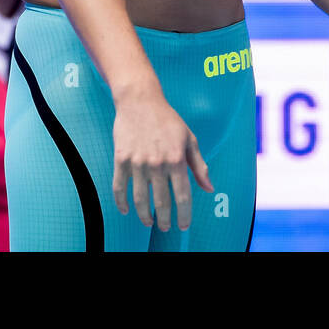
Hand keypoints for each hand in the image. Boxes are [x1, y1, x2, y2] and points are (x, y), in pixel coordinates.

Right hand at [111, 82, 213, 231]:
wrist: (140, 101)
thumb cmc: (168, 120)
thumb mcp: (189, 139)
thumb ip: (199, 165)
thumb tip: (209, 188)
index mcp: (176, 159)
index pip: (183, 195)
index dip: (184, 214)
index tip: (184, 225)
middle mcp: (157, 164)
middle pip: (161, 201)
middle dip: (165, 219)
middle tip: (166, 227)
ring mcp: (137, 163)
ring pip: (140, 199)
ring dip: (145, 215)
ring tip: (149, 223)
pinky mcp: (120, 160)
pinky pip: (119, 187)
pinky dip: (121, 202)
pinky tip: (126, 211)